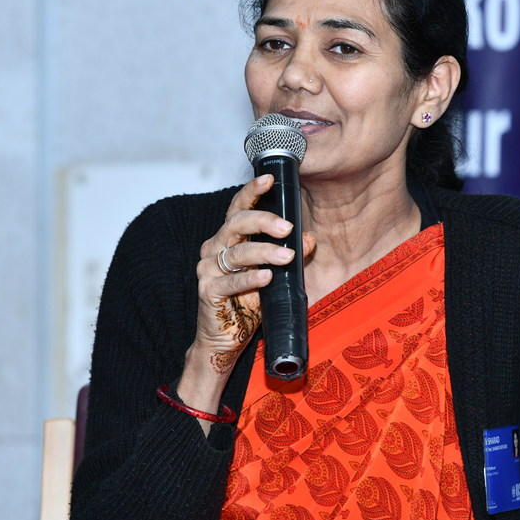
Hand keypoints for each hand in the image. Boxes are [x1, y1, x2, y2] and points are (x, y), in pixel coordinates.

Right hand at [192, 174, 315, 375]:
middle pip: (236, 224)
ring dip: (264, 252)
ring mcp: (207, 269)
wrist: (224, 339)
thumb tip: (311, 239)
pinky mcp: (207, 292)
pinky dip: (250, 279)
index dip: (252, 192)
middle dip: (264, 221)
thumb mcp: (275, 277)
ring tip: (287, 257)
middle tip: (288, 227)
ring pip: (236, 252)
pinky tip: (266, 277)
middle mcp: (214, 248)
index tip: (269, 179)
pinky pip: (230, 282)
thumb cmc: (248, 303)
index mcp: (228, 239)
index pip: (238, 209)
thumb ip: (290, 256)